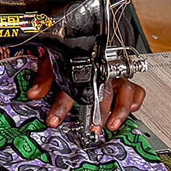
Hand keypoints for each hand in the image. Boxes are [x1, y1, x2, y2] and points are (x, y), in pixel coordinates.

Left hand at [28, 54, 144, 132]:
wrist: (84, 42)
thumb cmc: (70, 57)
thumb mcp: (52, 63)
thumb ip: (44, 79)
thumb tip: (33, 94)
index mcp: (81, 65)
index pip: (71, 85)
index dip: (61, 105)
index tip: (54, 120)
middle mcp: (101, 71)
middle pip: (101, 91)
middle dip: (96, 112)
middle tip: (90, 128)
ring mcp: (115, 77)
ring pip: (125, 91)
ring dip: (119, 109)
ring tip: (111, 124)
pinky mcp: (126, 83)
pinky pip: (137, 92)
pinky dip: (136, 102)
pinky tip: (131, 111)